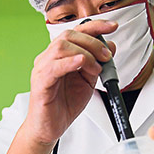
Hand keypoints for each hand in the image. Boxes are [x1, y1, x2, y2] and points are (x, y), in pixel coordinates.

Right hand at [26, 19, 117, 145]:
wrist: (50, 128)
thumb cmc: (63, 105)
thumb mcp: (88, 80)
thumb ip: (98, 62)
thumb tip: (111, 45)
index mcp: (59, 56)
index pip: (75, 32)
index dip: (95, 25)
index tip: (113, 26)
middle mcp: (49, 59)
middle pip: (69, 35)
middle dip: (93, 42)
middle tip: (106, 57)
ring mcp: (42, 69)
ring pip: (61, 47)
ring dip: (85, 54)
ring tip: (95, 68)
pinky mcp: (40, 83)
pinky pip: (53, 67)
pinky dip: (69, 62)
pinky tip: (81, 63)